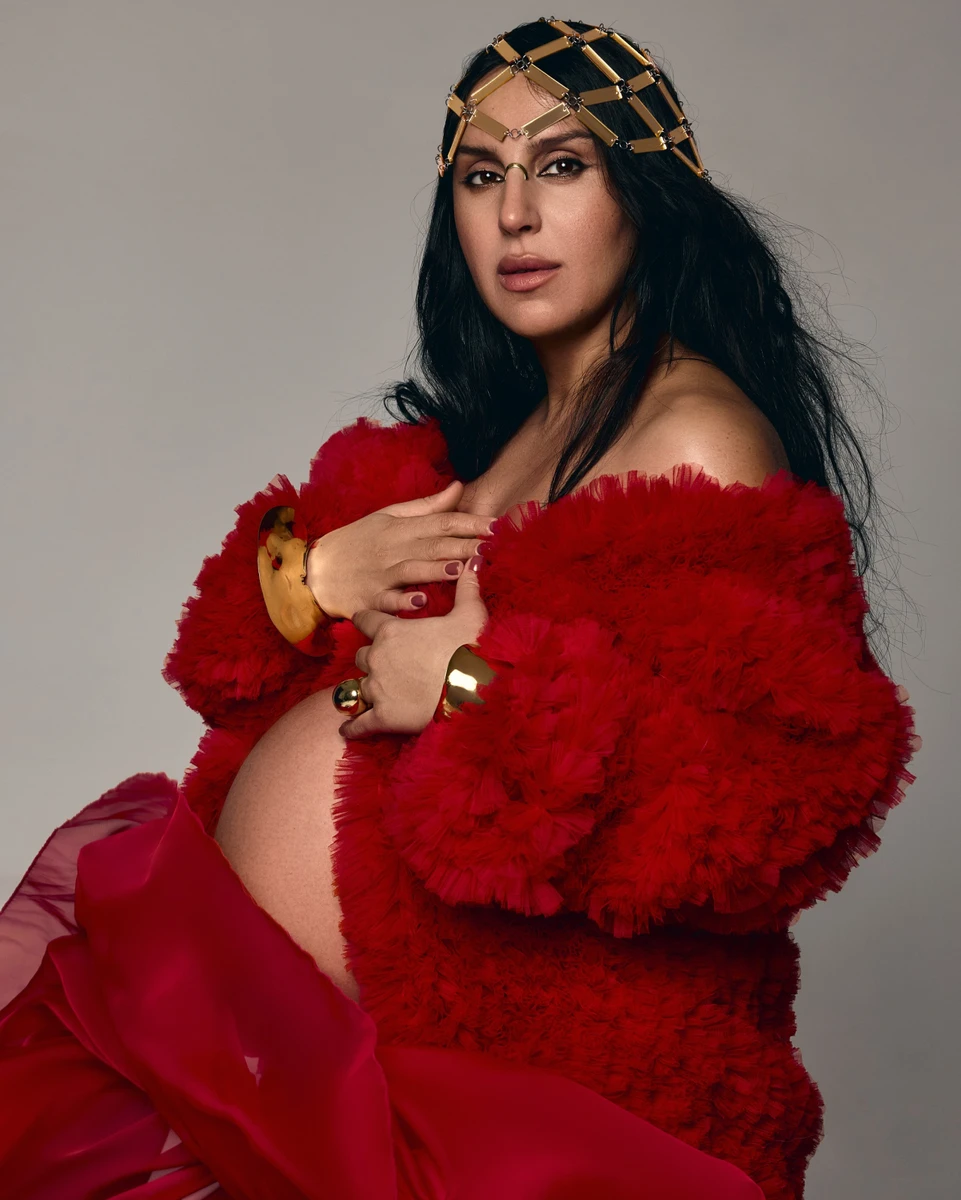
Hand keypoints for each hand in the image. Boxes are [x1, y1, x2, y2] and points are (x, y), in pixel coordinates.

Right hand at [306, 480, 493, 618]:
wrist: (316, 570)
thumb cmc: (357, 542)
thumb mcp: (388, 517)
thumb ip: (426, 506)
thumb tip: (459, 488)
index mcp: (401, 528)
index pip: (442, 522)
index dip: (471, 523)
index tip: (498, 526)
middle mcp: (393, 550)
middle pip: (433, 546)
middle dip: (464, 546)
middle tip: (493, 548)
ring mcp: (381, 575)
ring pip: (412, 570)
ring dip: (436, 570)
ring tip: (460, 569)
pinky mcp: (370, 599)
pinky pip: (387, 601)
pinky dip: (403, 603)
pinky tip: (420, 602)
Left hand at [340, 555, 488, 737]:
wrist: (473, 690)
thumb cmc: (471, 649)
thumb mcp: (471, 614)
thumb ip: (467, 587)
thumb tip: (476, 560)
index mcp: (392, 631)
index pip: (365, 620)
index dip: (367, 621)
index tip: (368, 624)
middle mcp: (377, 657)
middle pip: (360, 656)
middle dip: (370, 660)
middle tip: (386, 665)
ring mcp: (377, 688)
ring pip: (357, 687)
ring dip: (364, 691)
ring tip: (373, 696)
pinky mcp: (382, 717)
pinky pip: (357, 723)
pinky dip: (352, 727)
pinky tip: (347, 731)